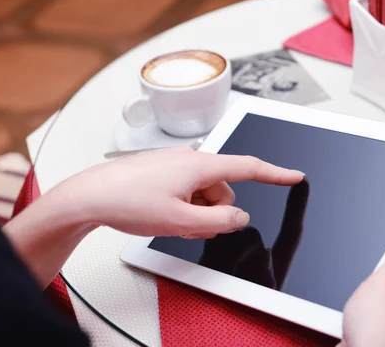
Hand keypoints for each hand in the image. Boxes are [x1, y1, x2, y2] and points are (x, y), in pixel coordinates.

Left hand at [52, 146, 302, 237]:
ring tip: (170, 222)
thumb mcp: (181, 221)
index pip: (249, 168)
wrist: (89, 195)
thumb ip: (219, 222)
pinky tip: (163, 214)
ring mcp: (175, 163)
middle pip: (223, 191)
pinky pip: (187, 190)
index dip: (276, 174)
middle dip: (213, 213)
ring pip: (204, 193)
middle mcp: (190, 159)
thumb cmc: (128, 201)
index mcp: (200, 165)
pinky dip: (184, 206)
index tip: (295, 176)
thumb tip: (240, 218)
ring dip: (196, 212)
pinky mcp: (164, 170)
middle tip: (188, 226)